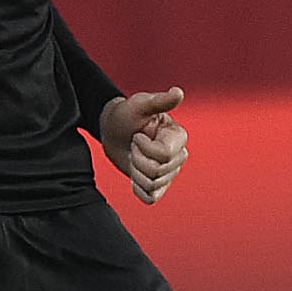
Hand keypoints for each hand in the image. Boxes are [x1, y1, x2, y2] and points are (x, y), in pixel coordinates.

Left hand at [100, 86, 188, 203]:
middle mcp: (179, 156)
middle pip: (157, 172)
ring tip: (134, 156)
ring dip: (135, 171)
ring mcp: (170, 173)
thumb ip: (160, 101)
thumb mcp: (140, 105)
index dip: (143, 148)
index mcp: (178, 137)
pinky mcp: (158, 186)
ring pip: (152, 185)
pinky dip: (138, 189)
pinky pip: (150, 198)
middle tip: (133, 145)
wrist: (113, 129)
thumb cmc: (126, 114)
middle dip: (137, 159)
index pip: (163, 155)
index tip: (136, 135)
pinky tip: (134, 175)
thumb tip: (178, 92)